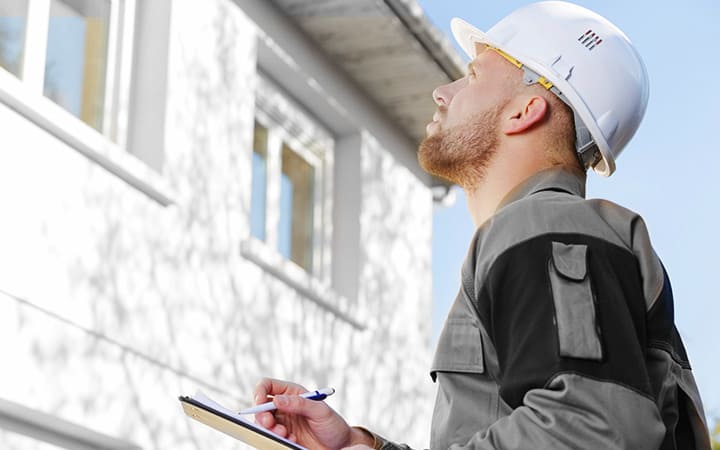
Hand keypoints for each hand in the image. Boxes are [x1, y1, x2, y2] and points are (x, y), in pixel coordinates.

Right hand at [253, 378, 372, 449]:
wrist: (340, 446)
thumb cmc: (333, 424)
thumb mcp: (320, 411)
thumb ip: (299, 404)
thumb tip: (277, 400)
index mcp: (292, 393)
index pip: (267, 386)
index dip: (259, 392)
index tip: (260, 402)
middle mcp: (285, 406)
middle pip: (261, 407)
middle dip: (262, 415)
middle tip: (270, 424)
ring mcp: (284, 422)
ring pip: (264, 423)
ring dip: (270, 429)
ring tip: (284, 434)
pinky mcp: (284, 437)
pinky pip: (272, 437)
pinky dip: (278, 439)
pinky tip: (293, 440)